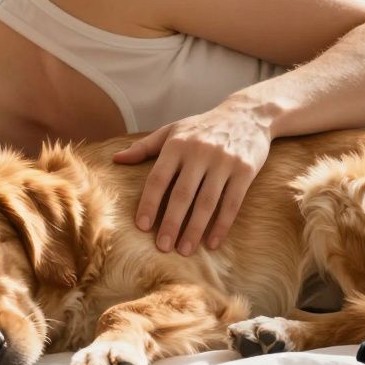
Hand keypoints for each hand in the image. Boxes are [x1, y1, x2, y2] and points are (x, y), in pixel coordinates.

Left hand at [111, 102, 271, 254]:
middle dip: (171, 223)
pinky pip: (232, 202)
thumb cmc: (203, 127)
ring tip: (185, 250)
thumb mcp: (172, 130)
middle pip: (182, 194)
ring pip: (207, 202)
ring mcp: (224, 161)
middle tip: (163, 247)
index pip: (158, 178)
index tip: (142, 227)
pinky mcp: (245, 170)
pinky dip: (221, 225)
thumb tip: (116, 159)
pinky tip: (212, 242)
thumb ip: (144, 147)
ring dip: (195, 229)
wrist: (248, 115)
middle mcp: (200, 152)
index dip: (149, 203)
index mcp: (177, 144)